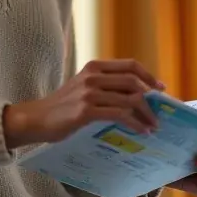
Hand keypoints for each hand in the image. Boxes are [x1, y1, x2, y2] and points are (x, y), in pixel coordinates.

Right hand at [3, 59, 163, 148]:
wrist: (36, 119)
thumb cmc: (61, 107)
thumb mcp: (83, 88)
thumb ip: (104, 86)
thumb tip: (134, 95)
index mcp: (94, 67)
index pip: (130, 65)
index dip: (149, 76)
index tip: (161, 88)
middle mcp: (93, 76)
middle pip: (133, 82)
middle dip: (151, 98)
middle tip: (159, 113)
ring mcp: (89, 92)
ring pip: (129, 99)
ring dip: (146, 114)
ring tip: (153, 126)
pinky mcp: (86, 111)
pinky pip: (120, 115)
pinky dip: (135, 123)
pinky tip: (141, 131)